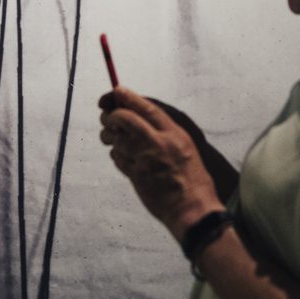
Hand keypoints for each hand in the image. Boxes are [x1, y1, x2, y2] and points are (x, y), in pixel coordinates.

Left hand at [99, 86, 221, 239]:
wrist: (192, 207)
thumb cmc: (191, 177)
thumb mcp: (184, 145)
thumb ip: (163, 130)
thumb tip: (138, 113)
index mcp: (173, 133)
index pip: (146, 107)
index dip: (128, 96)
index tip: (116, 91)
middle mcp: (158, 143)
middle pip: (125, 119)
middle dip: (111, 115)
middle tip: (107, 117)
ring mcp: (145, 160)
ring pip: (116, 139)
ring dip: (109, 136)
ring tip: (111, 138)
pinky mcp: (136, 175)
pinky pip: (117, 158)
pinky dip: (115, 154)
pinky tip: (122, 157)